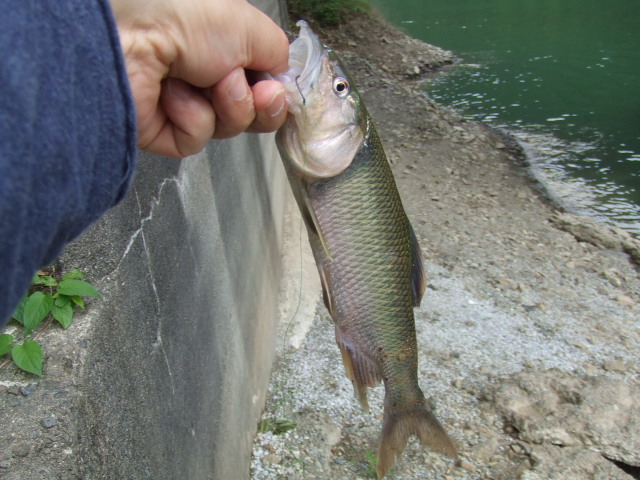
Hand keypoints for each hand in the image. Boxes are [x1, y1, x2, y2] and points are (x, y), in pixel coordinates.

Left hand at [109, 0, 288, 157]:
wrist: (131, 33)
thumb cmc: (184, 13)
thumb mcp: (250, 27)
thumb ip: (279, 54)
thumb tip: (283, 80)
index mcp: (222, 47)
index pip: (262, 84)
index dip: (275, 93)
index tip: (277, 90)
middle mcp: (203, 74)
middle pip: (250, 112)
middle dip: (256, 104)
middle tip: (243, 85)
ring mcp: (183, 103)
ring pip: (228, 127)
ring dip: (224, 105)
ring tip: (199, 79)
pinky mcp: (163, 130)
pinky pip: (197, 139)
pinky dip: (192, 118)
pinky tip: (172, 93)